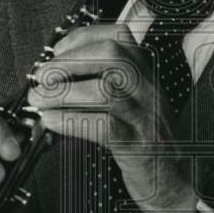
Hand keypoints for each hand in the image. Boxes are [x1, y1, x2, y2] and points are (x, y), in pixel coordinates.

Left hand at [27, 24, 197, 212]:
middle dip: (69, 62)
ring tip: (40, 101)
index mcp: (145, 70)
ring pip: (106, 90)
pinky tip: (51, 122)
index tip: (56, 52)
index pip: (115, 36)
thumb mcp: (131, 98)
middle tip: (42, 77)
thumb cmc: (144, 134)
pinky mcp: (137, 144)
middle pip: (111, 55)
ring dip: (64, 93)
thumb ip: (101, 79)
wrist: (174, 176)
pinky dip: (70, 120)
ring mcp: (145, 115)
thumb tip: (52, 72)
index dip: (80, 39)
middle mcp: (148, 86)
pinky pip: (103, 125)